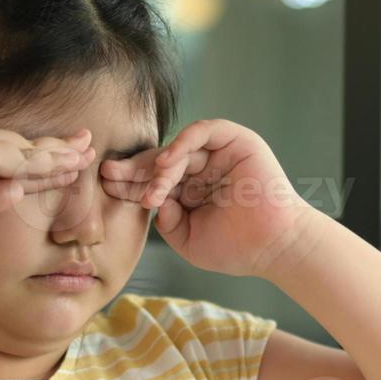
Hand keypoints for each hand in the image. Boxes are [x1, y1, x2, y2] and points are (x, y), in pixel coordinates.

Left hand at [97, 118, 322, 278]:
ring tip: (152, 188)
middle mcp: (203, 169)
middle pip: (160, 161)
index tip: (107, 187)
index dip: (130, 183)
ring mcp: (220, 154)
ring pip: (179, 149)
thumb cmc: (237, 249)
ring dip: (160, 166)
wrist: (273, 248)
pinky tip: (167, 163)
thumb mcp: (188, 240)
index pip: (154, 180)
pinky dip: (183, 142)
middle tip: (110, 174)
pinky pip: (204, 130)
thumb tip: (154, 202)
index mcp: (192, 190)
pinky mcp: (237, 141)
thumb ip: (167, 222)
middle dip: (134, 169)